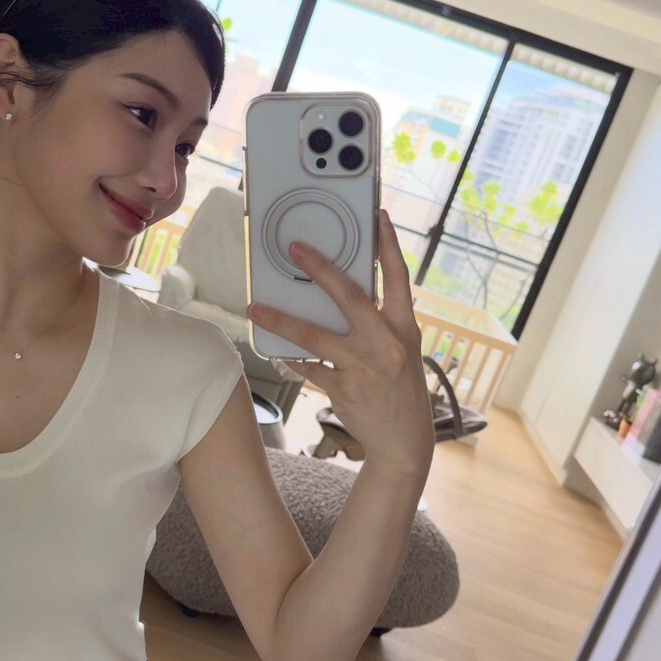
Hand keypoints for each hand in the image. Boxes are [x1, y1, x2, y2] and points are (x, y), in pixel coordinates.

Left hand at [246, 209, 433, 479]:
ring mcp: (364, 366)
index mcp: (405, 328)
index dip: (389, 246)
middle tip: (295, 248)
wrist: (404, 443)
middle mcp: (386, 342)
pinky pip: (309, 367)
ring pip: (315, 335)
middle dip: (321, 269)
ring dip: (281, 320)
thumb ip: (379, 324)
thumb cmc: (400, 391)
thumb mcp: (401, 351)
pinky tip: (277, 351)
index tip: (378, 217)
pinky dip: (292, 359)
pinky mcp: (344, 388)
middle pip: (350, 296)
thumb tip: (341, 296)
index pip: (399, 278)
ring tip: (255, 308)